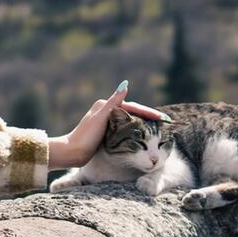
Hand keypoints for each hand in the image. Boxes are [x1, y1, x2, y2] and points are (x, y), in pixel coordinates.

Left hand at [47, 81, 167, 170]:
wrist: (72, 152)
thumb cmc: (86, 135)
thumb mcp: (101, 117)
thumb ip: (114, 102)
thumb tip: (125, 84)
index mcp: (105, 105)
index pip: (133, 107)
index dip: (149, 113)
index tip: (163, 118)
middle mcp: (105, 111)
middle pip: (132, 112)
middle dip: (148, 116)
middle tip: (165, 121)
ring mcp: (105, 122)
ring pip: (128, 120)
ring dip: (142, 122)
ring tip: (157, 127)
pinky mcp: (104, 133)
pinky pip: (124, 128)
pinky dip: (134, 129)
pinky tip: (141, 134)